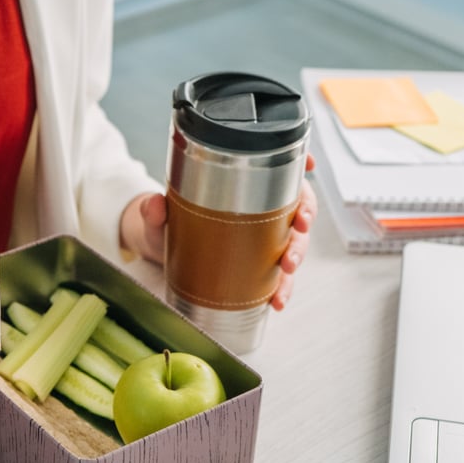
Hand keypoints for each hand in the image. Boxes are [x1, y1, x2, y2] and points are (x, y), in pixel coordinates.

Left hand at [120, 156, 317, 310]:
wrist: (159, 248)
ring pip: (293, 242)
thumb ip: (154, 209)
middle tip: (298, 229)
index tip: (309, 164)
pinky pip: (277, 275)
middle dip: (304, 216)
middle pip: (295, 205)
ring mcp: (259, 238)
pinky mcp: (255, 264)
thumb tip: (155, 206)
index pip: (278, 168)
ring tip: (287, 271)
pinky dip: (282, 288)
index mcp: (241, 186)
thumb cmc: (166, 221)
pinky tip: (277, 301)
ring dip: (297, 255)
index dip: (300, 162)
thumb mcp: (158, 214)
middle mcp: (258, 210)